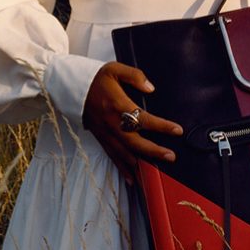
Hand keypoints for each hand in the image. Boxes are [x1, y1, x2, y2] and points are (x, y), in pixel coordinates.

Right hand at [82, 62, 182, 183]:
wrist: (71, 88)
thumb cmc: (95, 78)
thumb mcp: (114, 69)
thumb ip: (135, 76)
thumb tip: (151, 88)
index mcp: (117, 105)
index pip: (143, 119)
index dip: (161, 126)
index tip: (177, 130)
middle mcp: (112, 123)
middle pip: (135, 142)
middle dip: (154, 151)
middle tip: (171, 157)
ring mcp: (106, 133)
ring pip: (124, 154)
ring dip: (140, 165)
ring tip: (155, 176)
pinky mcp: (101, 139)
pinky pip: (113, 157)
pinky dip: (123, 169)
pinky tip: (133, 179)